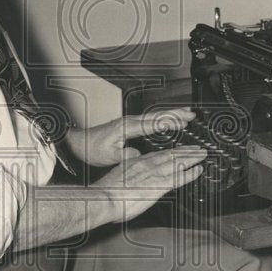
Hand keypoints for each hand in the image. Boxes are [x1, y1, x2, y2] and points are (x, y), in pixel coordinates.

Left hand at [66, 107, 196, 166]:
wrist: (80, 143)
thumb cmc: (92, 149)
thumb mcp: (109, 156)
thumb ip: (125, 155)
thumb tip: (139, 155)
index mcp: (127, 127)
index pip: (152, 123)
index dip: (169, 122)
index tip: (182, 122)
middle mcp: (129, 121)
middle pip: (156, 115)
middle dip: (175, 113)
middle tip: (191, 114)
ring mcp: (129, 121)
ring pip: (154, 115)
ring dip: (170, 114)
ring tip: (186, 114)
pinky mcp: (128, 125)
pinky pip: (150, 119)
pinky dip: (162, 119)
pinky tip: (169, 121)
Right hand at [97, 146, 205, 221]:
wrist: (103, 199)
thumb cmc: (105, 194)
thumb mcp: (116, 180)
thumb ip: (126, 178)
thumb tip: (130, 183)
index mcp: (134, 163)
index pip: (156, 155)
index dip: (170, 152)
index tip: (178, 151)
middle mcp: (145, 165)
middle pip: (169, 155)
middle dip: (185, 151)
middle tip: (197, 148)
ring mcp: (153, 174)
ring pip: (177, 162)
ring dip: (191, 158)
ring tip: (202, 154)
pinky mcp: (158, 186)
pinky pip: (178, 178)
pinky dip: (190, 173)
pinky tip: (198, 171)